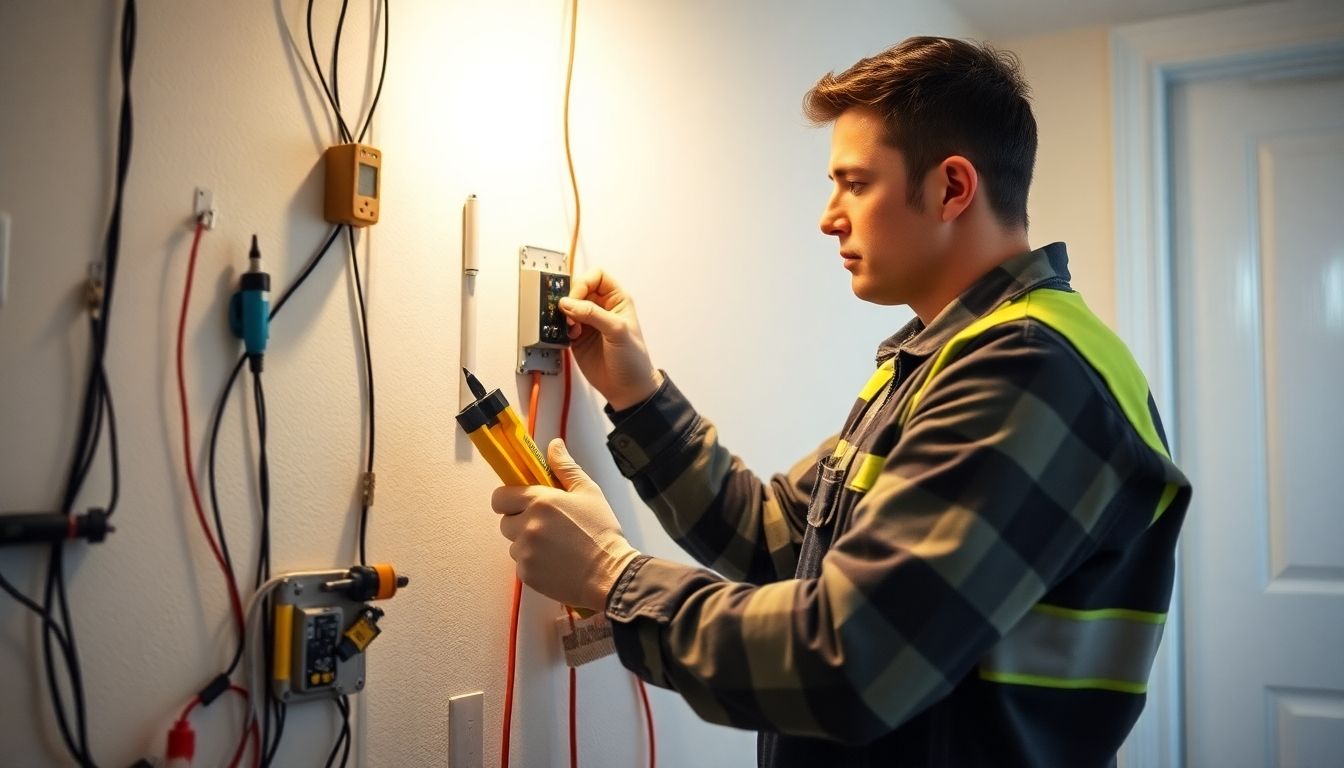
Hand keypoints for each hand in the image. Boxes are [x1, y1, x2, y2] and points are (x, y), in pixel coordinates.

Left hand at [492, 439, 640, 610]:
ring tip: (555, 547)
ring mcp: (525, 552)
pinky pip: (521, 565)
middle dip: (520, 522)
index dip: (510, 498)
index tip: (522, 502)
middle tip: (545, 526)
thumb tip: (554, 445)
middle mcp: (528, 526)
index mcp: (541, 502)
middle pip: (505, 521)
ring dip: (527, 544)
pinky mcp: (527, 574)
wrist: (611, 574)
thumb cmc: (602, 532)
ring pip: (513, 544)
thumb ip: (566, 468)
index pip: (501, 496)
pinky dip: (533, 564)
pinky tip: (555, 563)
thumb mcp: (589, 493)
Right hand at [559, 268, 662, 410]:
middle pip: (578, 289)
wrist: (627, 389)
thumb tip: (568, 303)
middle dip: (571, 299)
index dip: (584, 283)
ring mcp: (588, 323)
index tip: (578, 298)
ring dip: (564, 314)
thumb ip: (593, 314)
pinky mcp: (577, 337)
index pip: (597, 277)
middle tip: (570, 314)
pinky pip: (562, 325)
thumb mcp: (618, 331)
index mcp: (617, 300)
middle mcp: (601, 308)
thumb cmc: (633, 359)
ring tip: (571, 327)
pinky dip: (561, 328)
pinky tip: (570, 336)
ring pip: (568, 306)